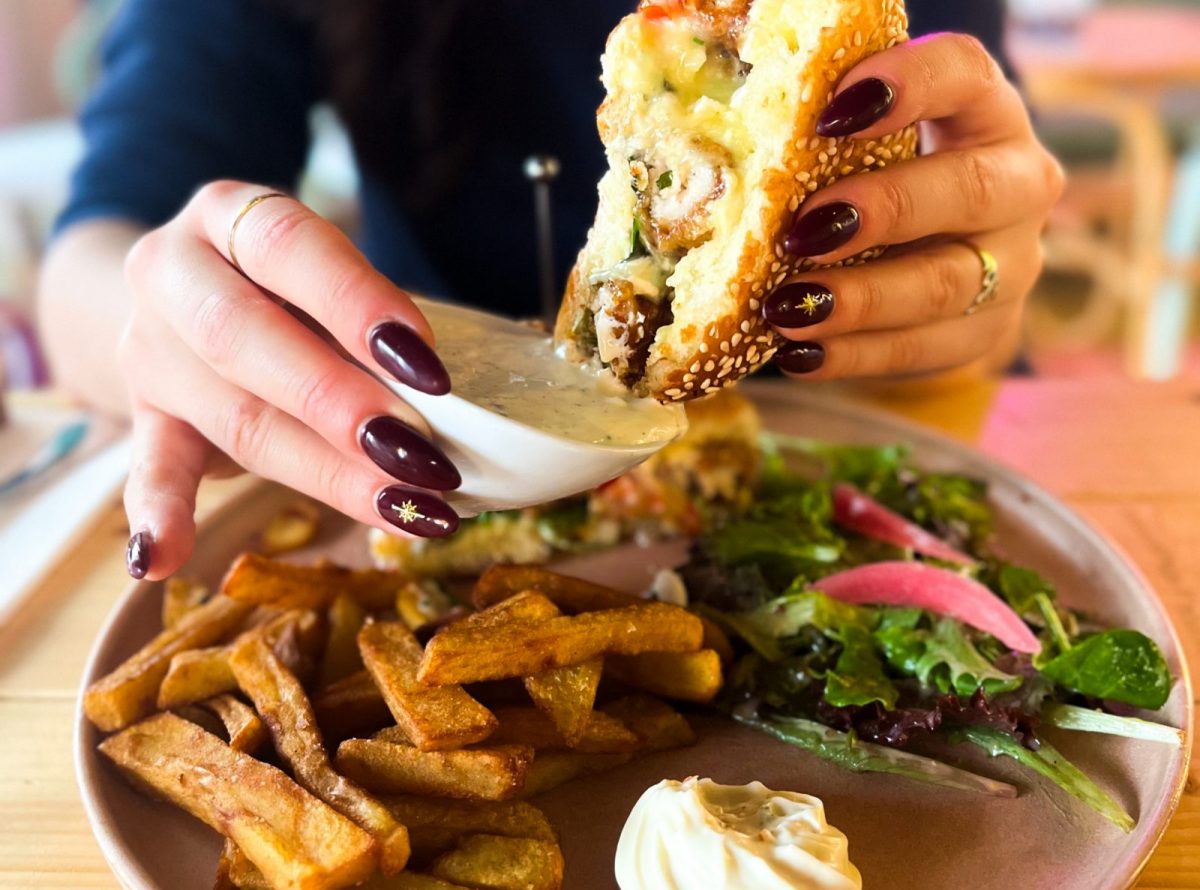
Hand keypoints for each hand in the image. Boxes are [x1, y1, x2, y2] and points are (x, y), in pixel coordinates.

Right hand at [119, 181, 461, 580]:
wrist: (181, 297)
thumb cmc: (285, 286)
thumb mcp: (322, 276)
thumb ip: (373, 320)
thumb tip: (462, 399)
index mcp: (226, 215)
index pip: (287, 244)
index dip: (357, 302)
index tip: (427, 363)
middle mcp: (172, 272)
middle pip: (245, 336)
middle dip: (340, 401)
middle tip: (418, 453)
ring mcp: (150, 350)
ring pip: (232, 415)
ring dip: (322, 470)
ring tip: (401, 508)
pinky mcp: (144, 418)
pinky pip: (146, 470)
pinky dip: (159, 515)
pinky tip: (162, 558)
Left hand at [764, 34, 1064, 377]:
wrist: (944, 253)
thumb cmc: (881, 175)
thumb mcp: (864, 144)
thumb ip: (825, 142)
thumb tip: (728, 167)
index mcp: (986, 111)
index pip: (963, 75)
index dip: (908, 85)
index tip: (829, 115)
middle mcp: (1019, 181)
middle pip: (969, 190)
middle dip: (884, 211)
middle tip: (803, 233)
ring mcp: (1012, 263)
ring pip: (946, 284)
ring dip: (860, 300)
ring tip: (787, 310)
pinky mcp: (988, 328)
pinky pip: (924, 349)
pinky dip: (855, 355)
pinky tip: (799, 355)